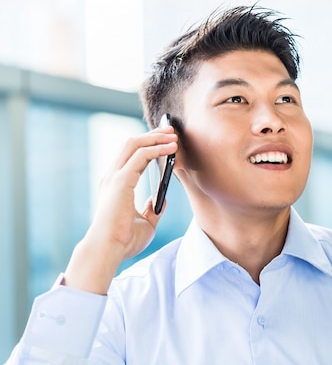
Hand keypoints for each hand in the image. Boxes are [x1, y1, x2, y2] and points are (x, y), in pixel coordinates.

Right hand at [64, 126, 177, 293]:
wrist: (109, 250)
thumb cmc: (123, 240)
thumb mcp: (145, 223)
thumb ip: (151, 209)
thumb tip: (160, 200)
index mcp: (115, 185)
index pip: (131, 156)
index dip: (149, 146)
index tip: (166, 141)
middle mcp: (112, 177)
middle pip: (131, 144)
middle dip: (152, 134)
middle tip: (171, 130)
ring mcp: (114, 177)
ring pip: (135, 144)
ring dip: (156, 137)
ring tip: (173, 135)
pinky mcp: (121, 180)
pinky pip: (141, 156)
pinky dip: (157, 149)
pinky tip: (171, 149)